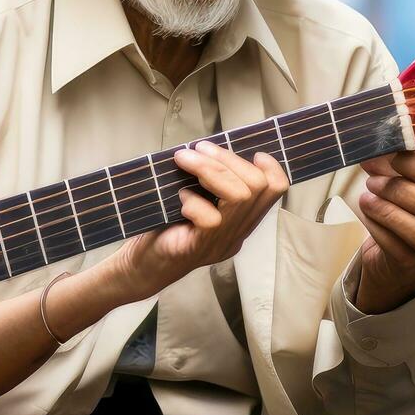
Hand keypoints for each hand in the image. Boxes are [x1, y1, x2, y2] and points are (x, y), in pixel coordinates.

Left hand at [103, 141, 287, 301]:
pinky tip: (180, 197)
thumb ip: (209, 182)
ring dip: (210, 170)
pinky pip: (211, 220)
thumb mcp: (193, 198)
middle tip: (200, 148)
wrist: (139, 266)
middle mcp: (236, 233)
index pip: (275, 191)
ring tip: (185, 159)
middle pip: (258, 187)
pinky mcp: (196, 248)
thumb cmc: (164, 227)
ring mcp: (219, 243)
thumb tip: (207, 149)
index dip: (271, 167)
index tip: (252, 153)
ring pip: (238, 197)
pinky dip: (195, 201)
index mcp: (240, 220)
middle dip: (228, 159)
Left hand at [353, 151, 414, 313]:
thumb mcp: (401, 187)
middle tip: (372, 182)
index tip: (384, 155)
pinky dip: (377, 229)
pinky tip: (366, 216)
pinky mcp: (411, 265)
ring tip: (366, 199)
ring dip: (388, 212)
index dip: (411, 164)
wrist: (390, 260)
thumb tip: (374, 149)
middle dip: (402, 191)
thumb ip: (393, 168)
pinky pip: (397, 248)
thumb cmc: (399, 214)